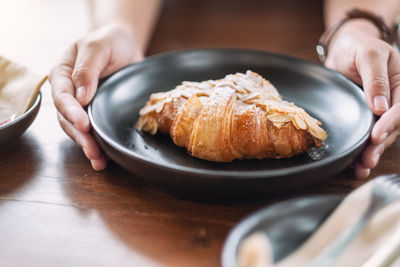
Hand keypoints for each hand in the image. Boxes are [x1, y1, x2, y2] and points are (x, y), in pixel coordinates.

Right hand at [49, 24, 143, 169]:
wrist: (124, 46)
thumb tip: (80, 96)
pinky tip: (103, 158)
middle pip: (68, 118)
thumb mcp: (98, 47)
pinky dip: (97, 144)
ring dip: (87, 145)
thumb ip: (87, 68)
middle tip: (93, 150)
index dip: (72, 112)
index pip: (62, 96)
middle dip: (80, 135)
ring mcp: (81, 104)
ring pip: (78, 129)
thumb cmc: (110, 41)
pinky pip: (92, 131)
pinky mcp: (96, 112)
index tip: (84, 124)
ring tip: (98, 160)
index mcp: (62, 73)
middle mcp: (68, 91)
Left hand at [325, 20, 399, 177]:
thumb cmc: (359, 47)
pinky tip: (353, 163)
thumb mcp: (369, 55)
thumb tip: (381, 107)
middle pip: (393, 127)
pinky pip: (367, 134)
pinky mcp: (366, 117)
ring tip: (360, 168)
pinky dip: (361, 148)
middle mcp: (395, 100)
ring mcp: (380, 110)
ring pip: (381, 135)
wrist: (344, 49)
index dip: (390, 124)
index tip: (376, 136)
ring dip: (372, 152)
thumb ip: (376, 79)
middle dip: (380, 144)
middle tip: (367, 159)